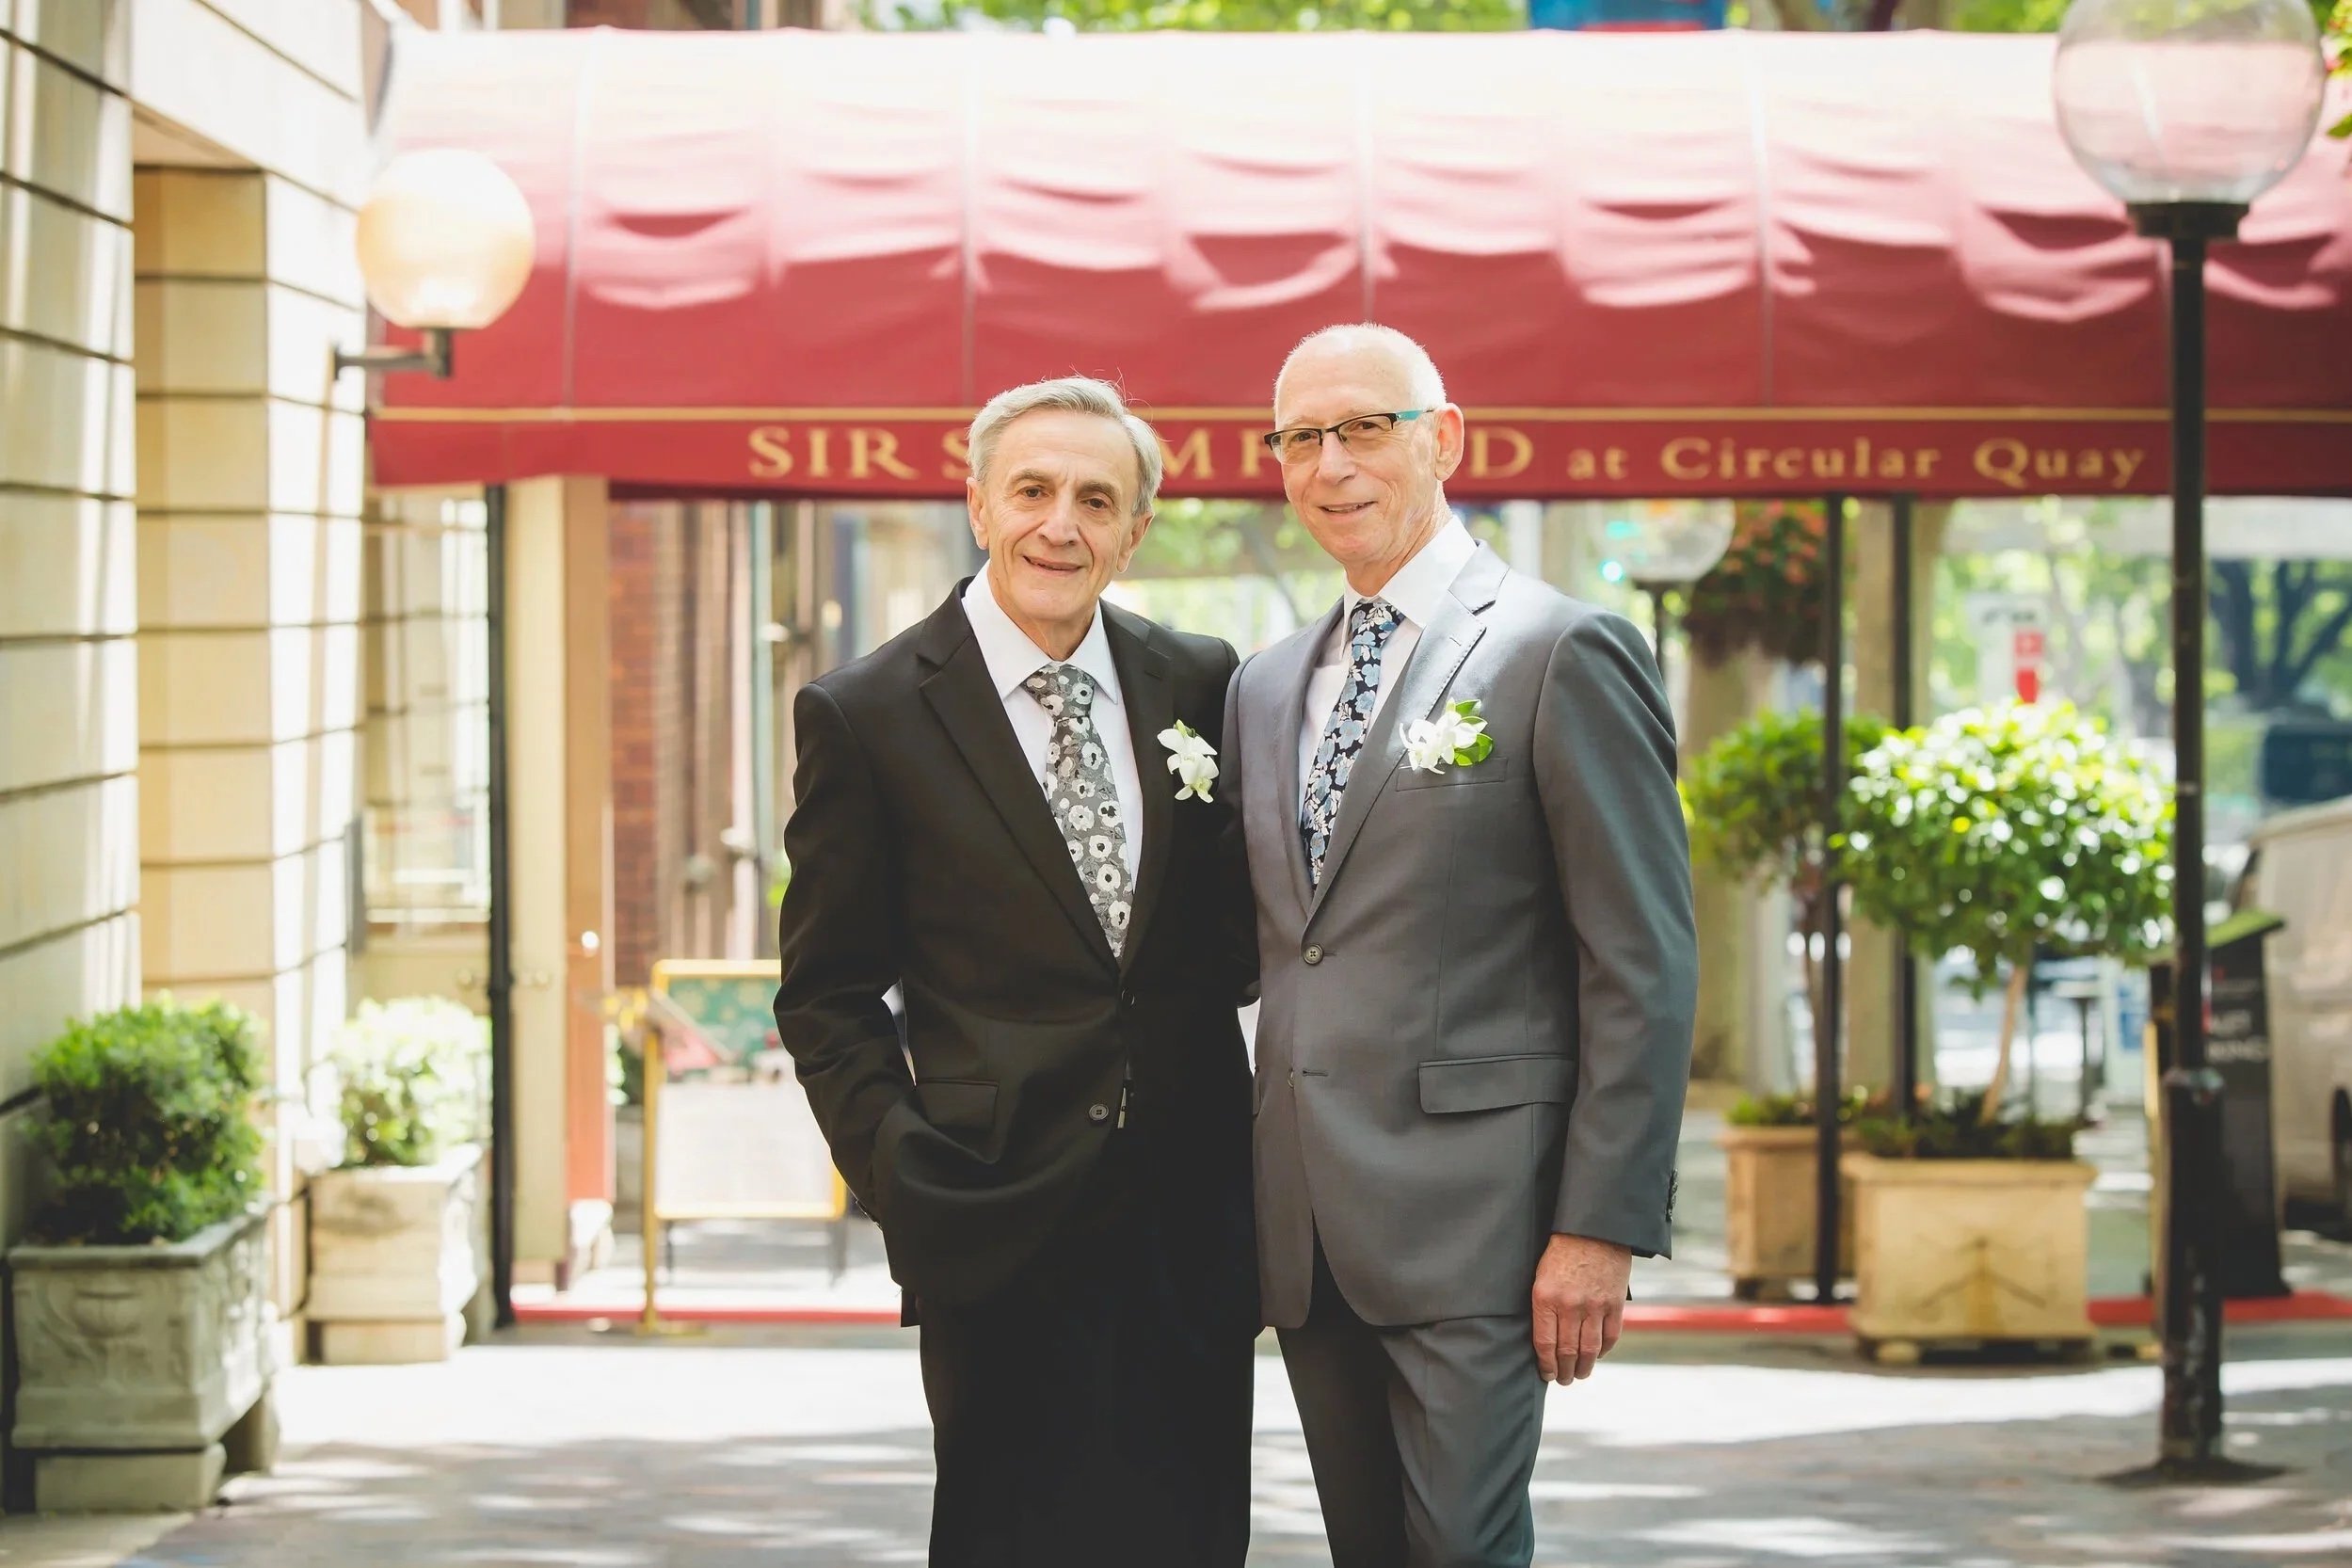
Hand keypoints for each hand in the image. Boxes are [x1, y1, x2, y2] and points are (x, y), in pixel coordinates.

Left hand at [1530, 1233, 1630, 1385]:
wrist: (1593, 1229)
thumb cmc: (1561, 1252)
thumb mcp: (1541, 1276)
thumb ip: (1543, 1307)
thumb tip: (1545, 1340)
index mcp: (1545, 1297)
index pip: (1544, 1343)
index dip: (1546, 1365)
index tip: (1547, 1375)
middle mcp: (1570, 1305)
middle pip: (1567, 1351)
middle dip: (1564, 1372)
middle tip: (1563, 1380)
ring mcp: (1594, 1306)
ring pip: (1589, 1350)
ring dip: (1584, 1368)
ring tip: (1579, 1375)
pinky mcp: (1614, 1304)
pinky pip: (1610, 1337)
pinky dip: (1603, 1351)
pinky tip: (1596, 1355)